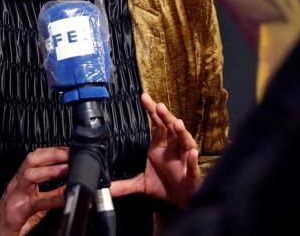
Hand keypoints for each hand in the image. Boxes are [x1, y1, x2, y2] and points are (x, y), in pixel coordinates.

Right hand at [0, 147, 67, 235]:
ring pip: (30, 175)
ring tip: (67, 170)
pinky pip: (35, 203)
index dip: (53, 150)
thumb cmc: (10, 220)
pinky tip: (64, 197)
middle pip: (32, 160)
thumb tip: (70, 187)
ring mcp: (15, 197)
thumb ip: (50, 195)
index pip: (36, 157)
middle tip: (70, 154)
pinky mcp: (16, 212)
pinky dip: (52, 199)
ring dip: (50, 170)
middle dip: (52, 154)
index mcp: (21, 181)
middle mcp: (17, 185)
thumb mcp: (33, 204)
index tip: (70, 149)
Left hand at [111, 93, 201, 207]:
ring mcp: (184, 160)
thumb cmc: (165, 185)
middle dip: (166, 117)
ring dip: (181, 133)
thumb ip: (125, 184)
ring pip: (185, 143)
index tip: (144, 97)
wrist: (181, 201)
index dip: (151, 111)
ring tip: (177, 124)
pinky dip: (192, 160)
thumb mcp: (142, 184)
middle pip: (171, 129)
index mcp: (160, 147)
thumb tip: (107, 188)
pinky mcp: (192, 175)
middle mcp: (173, 149)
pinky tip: (192, 153)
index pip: (156, 125)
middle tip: (159, 106)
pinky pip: (193, 166)